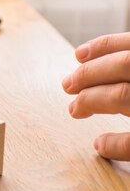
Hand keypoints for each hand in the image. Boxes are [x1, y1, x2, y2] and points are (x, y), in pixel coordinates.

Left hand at [62, 33, 129, 160]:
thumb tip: (95, 70)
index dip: (105, 46)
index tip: (78, 54)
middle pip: (127, 64)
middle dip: (90, 73)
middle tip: (67, 85)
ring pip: (125, 95)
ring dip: (93, 100)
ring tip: (75, 109)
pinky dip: (117, 144)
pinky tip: (101, 144)